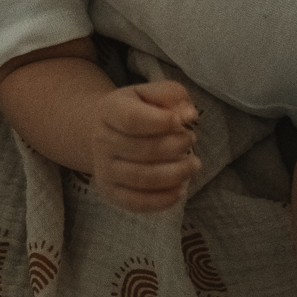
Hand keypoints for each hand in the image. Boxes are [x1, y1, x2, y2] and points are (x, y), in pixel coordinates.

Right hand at [88, 79, 199, 212]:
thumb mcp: (150, 93)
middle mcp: (102, 141)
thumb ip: (171, 95)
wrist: (105, 132)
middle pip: (141, 150)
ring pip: (142, 178)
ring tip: (193, 164)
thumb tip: (189, 115)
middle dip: (175, 147)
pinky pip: (136, 202)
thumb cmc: (136, 110)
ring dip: (175, 174)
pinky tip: (181, 190)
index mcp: (109, 111)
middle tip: (191, 141)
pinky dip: (162, 200)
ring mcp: (104, 170)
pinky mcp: (111, 193)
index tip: (181, 122)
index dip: (161, 122)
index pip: (132, 119)